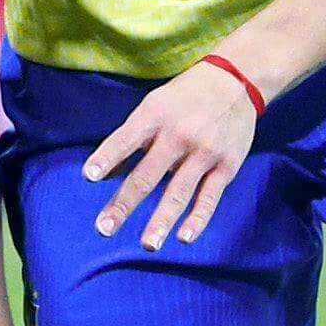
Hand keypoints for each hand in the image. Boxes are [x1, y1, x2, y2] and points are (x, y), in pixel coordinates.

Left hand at [84, 61, 260, 248]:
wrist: (236, 81)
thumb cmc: (184, 97)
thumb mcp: (153, 106)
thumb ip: (129, 139)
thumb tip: (103, 174)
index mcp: (154, 116)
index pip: (125, 140)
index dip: (107, 157)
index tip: (89, 177)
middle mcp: (178, 135)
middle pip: (147, 175)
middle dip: (124, 204)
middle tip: (104, 228)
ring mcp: (204, 152)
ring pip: (178, 192)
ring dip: (161, 221)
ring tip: (147, 244)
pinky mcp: (226, 166)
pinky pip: (209, 197)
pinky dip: (197, 219)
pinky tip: (183, 237)